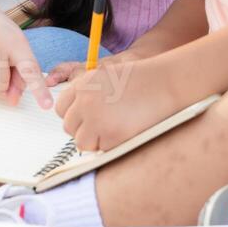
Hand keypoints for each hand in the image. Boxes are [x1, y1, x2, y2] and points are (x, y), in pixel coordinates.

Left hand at [53, 58, 175, 152]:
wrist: (166, 83)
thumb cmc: (142, 79)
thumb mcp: (106, 76)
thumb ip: (87, 93)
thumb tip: (76, 116)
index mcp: (83, 85)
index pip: (61, 109)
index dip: (74, 115)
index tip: (86, 118)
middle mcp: (85, 102)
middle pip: (69, 127)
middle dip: (84, 129)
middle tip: (103, 126)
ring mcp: (97, 120)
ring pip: (82, 142)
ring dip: (95, 140)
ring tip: (114, 130)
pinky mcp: (112, 136)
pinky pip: (102, 150)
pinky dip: (111, 146)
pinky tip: (125, 133)